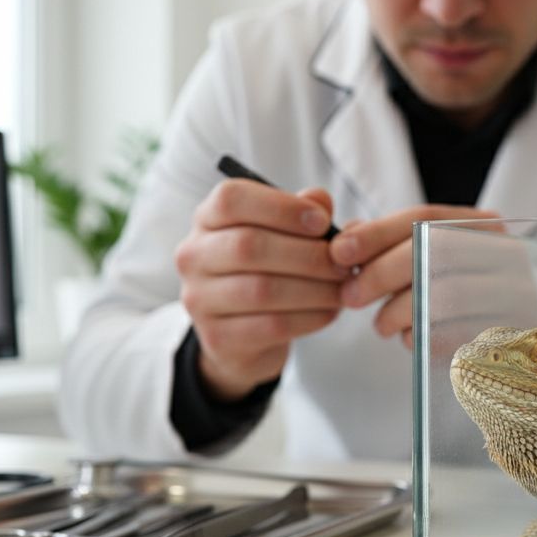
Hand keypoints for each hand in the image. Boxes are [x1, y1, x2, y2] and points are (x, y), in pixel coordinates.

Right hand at [174, 180, 347, 400]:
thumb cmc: (268, 270)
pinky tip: (330, 311)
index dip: (281, 207)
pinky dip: (310, 317)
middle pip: (249, 245)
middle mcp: (193, 256)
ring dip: (314, 288)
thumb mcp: (282, 234)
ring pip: (262, 290)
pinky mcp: (218, 337)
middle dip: (307, 254)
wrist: (243, 336)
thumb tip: (321, 200)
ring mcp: (199, 299)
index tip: (322, 222)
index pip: (232, 199)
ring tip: (343, 287)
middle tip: (344, 262)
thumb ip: (302, 211)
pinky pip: (271, 325)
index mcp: (207, 219)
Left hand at [328, 205, 501, 347]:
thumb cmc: (449, 285)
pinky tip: (409, 337)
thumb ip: (383, 241)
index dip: (376, 233)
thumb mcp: (421, 254)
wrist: (506, 339)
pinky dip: (419, 337)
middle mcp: (501, 250)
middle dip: (380, 274)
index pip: (422, 218)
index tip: (339, 252)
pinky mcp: (504, 331)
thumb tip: (342, 243)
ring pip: (440, 295)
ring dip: (396, 312)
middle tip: (349, 296)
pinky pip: (452, 333)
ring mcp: (508, 290)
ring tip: (380, 325)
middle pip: (431, 252)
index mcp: (479, 223)